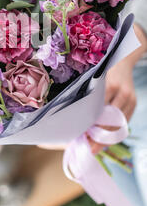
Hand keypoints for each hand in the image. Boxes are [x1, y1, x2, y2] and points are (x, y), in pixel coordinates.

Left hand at [90, 23, 146, 154]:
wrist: (123, 57)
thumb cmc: (101, 67)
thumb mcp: (91, 77)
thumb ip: (86, 95)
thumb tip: (72, 116)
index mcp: (108, 86)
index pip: (97, 114)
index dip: (90, 128)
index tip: (82, 139)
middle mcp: (121, 93)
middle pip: (110, 122)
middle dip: (99, 138)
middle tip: (88, 148)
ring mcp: (129, 98)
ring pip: (119, 125)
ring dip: (107, 138)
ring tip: (95, 147)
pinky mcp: (134, 102)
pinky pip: (125, 121)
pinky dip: (115, 131)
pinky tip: (106, 138)